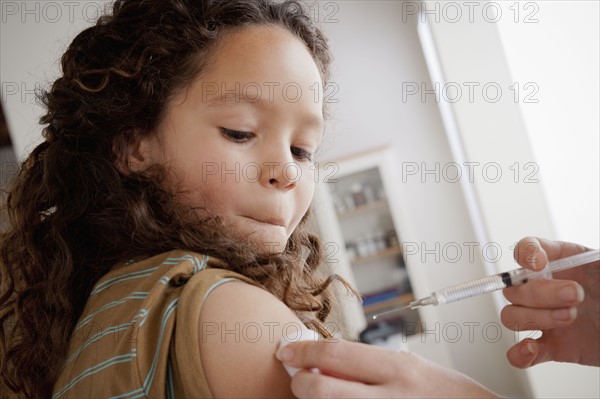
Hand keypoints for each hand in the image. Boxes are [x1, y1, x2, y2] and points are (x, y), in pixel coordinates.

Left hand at [276, 339, 498, 397]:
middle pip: (324, 389)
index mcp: (398, 369)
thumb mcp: (413, 369)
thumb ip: (373, 366)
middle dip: (301, 384)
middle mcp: (391, 397)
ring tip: (315, 396)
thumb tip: (327, 362)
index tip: (286, 350)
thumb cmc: (447, 395)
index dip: (304, 351)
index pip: (337, 354)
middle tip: (297, 379)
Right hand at [501, 237, 598, 367]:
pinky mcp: (551, 347)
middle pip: (514, 289)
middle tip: (576, 295)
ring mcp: (544, 318)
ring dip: (536, 318)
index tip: (540, 264)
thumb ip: (593, 259)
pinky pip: (519, 353)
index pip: (526, 250)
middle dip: (542, 293)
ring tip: (569, 318)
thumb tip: (578, 255)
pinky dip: (519, 353)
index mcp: (559, 263)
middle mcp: (544, 289)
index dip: (525, 254)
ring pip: (511, 316)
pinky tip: (531, 348)